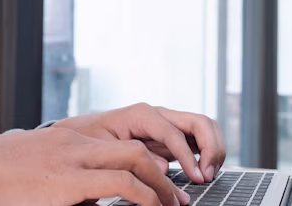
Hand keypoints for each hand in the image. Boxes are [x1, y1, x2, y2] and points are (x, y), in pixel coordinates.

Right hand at [0, 127, 190, 205]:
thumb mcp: (36, 182)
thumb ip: (68, 190)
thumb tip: (92, 201)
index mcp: (67, 142)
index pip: (120, 144)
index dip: (148, 164)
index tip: (163, 185)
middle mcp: (74, 144)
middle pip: (136, 146)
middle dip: (165, 171)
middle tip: (180, 198)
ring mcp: (71, 158)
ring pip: (135, 159)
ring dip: (162, 185)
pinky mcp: (66, 180)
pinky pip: (120, 183)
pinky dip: (145, 196)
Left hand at [52, 103, 226, 184]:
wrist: (78, 136)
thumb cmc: (87, 141)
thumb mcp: (103, 150)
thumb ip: (132, 157)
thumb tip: (164, 167)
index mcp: (142, 114)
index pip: (174, 132)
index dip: (188, 156)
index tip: (195, 178)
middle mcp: (159, 115)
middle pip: (200, 122)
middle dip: (211, 147)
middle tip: (207, 175)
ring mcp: (167, 124)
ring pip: (204, 128)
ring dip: (214, 149)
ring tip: (209, 174)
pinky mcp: (170, 137)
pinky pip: (198, 139)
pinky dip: (207, 153)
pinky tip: (203, 172)